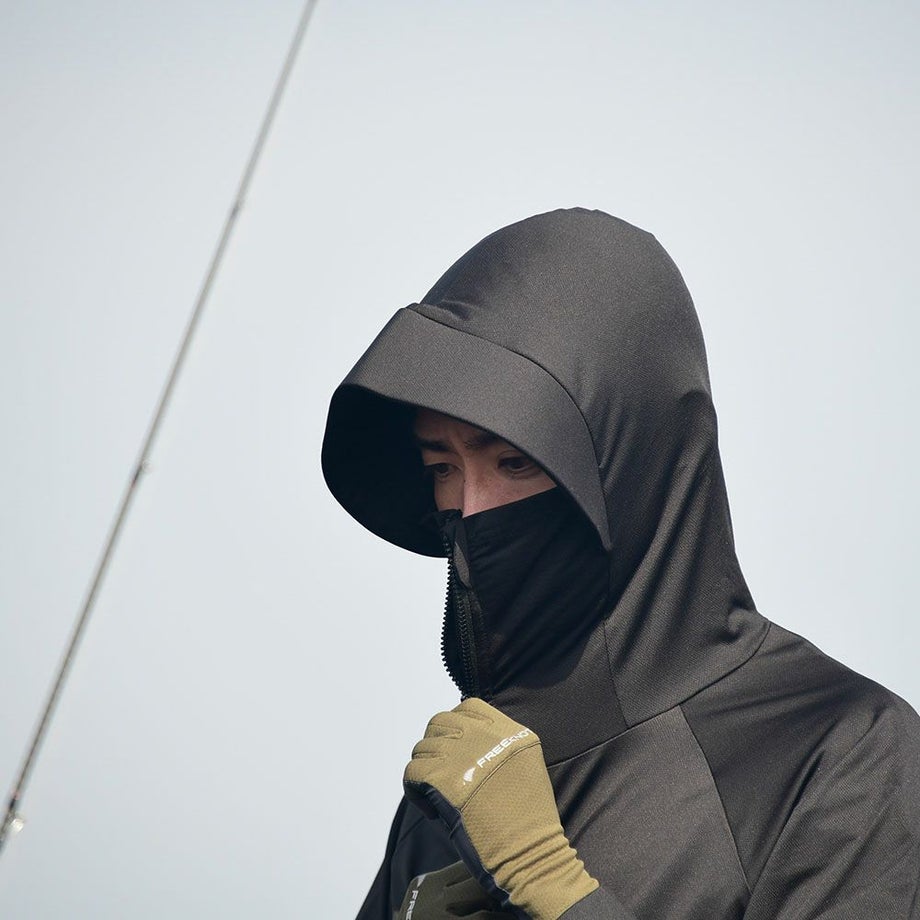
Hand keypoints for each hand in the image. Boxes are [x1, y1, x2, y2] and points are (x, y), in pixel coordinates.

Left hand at [403, 698, 596, 919]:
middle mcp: (485, 735)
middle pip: (440, 723)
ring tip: (438, 796)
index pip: (468, 708)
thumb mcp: (525, 768)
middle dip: (437, 747)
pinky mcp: (443, 778)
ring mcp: (462, 753)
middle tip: (443, 775)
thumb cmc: (528, 823)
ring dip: (426, 770)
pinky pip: (412, 772)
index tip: (457, 752)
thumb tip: (460, 743)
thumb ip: (497, 747)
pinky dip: (415, 791)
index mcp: (509, 731)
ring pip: (422, 748)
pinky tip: (431, 809)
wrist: (531, 855)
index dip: (456, 727)